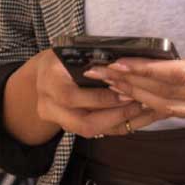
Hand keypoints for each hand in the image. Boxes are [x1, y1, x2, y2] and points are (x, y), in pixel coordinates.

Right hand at [32, 48, 172, 136]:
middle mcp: (49, 106)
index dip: (100, 98)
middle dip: (115, 115)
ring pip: (91, 131)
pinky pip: (96, 132)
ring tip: (141, 110)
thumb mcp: (71, 51)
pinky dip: (117, 125)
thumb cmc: (63, 57)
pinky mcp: (69, 127)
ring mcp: (58, 120)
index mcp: (49, 81)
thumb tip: (122, 63)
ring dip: (119, 122)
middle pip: (83, 123)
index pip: (71, 97)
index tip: (126, 92)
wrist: (43, 76)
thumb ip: (92, 59)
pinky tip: (136, 117)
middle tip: (138, 104)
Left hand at [83, 2, 184, 122]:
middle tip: (105, 72)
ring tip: (112, 84)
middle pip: (173, 94)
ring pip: (174, 108)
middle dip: (135, 83)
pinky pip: (181, 114)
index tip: (123, 62)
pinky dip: (154, 106)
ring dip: (140, 97)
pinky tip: (135, 96)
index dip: (151, 70)